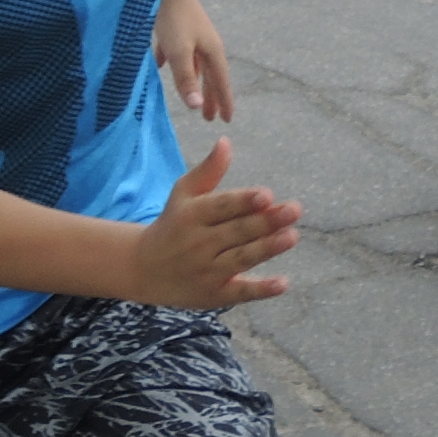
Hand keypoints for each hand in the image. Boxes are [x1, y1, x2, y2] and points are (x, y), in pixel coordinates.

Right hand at [125, 138, 300, 308]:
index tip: (267, 195)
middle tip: (294, 210)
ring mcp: (207, 271)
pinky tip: (283, 283)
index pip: (222, 206)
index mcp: (192, 215)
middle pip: (237, 231)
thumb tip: (226, 141)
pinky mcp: (214, 295)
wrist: (143, 268)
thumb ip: (208, 171)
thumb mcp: (183, 194)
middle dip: (266, 221)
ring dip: (267, 248)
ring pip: (241, 258)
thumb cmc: (173, 224)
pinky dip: (261, 289)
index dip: (244, 201)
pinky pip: (240, 292)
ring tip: (292, 237)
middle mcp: (199, 243)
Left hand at [156, 0, 232, 124]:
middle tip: (209, 118)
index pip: (221, 82)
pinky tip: (163, 66)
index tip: (226, 120)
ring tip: (193, 97)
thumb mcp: (179, 52)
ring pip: (196, 65)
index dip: (224, 101)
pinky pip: (178, 51)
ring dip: (195, 82)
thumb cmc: (173, 16)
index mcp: (212, 50)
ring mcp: (193, 34)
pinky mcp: (178, 26)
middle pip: (210, 75)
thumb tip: (196, 106)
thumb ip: (186, 78)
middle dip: (210, 96)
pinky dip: (174, 63)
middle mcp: (206, 43)